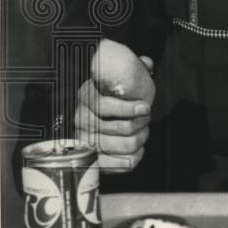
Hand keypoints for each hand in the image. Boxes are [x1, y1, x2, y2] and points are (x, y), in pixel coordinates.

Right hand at [74, 38, 155, 171]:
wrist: (106, 114)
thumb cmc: (117, 95)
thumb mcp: (123, 78)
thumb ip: (134, 68)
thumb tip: (146, 62)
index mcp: (87, 96)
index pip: (104, 105)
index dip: (127, 108)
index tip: (145, 107)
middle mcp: (81, 119)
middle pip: (116, 127)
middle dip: (139, 124)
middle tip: (145, 119)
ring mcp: (85, 139)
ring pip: (120, 145)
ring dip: (139, 139)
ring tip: (143, 132)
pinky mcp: (91, 158)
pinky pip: (113, 165)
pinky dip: (130, 159)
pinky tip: (138, 151)